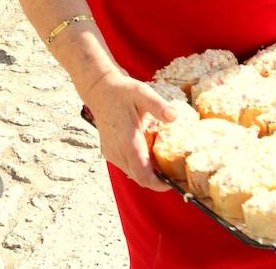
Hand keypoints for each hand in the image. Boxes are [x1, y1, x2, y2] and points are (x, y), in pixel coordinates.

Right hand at [81, 69, 176, 191]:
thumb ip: (158, 106)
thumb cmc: (122, 92)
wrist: (100, 91)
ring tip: (164, 160)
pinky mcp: (110, 153)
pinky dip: (140, 165)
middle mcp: (117, 152)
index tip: (174, 182)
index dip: (159, 184)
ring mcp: (112, 153)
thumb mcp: (142, 93)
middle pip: (140, 178)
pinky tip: (150, 152)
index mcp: (127, 141)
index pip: (143, 175)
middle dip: (158, 180)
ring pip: (134, 174)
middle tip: (175, 171)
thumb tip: (174, 117)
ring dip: (149, 172)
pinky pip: (128, 166)